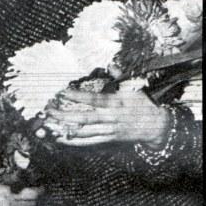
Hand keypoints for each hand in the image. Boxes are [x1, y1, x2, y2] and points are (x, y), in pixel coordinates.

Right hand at [0, 162, 42, 205]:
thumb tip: (0, 158)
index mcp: (7, 194)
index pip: (32, 194)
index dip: (39, 190)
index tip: (40, 186)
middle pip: (32, 204)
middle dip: (35, 197)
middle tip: (35, 191)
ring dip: (27, 205)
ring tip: (24, 198)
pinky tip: (15, 205)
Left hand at [44, 87, 169, 147]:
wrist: (156, 126)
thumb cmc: (142, 104)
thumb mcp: (133, 88)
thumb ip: (119, 76)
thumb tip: (110, 63)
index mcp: (116, 103)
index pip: (93, 99)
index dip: (77, 96)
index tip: (62, 93)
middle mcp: (111, 118)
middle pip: (84, 118)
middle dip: (65, 115)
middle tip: (49, 111)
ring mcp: (110, 131)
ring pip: (84, 132)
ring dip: (66, 129)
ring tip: (50, 126)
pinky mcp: (109, 139)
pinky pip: (90, 142)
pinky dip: (75, 142)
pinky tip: (62, 139)